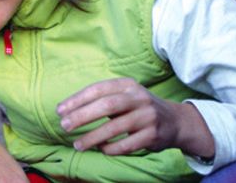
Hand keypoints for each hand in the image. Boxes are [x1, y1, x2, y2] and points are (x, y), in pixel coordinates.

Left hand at [56, 78, 214, 158]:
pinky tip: (101, 149)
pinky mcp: (153, 135)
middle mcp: (138, 98)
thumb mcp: (124, 96)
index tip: (60, 111)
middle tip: (64, 126)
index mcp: (127, 85)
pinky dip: (110, 148)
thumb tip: (68, 110)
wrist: (175, 121)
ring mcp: (147, 116)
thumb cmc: (139, 108)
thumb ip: (101, 99)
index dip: (77, 100)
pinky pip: (126, 145)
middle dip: (82, 116)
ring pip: (115, 127)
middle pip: (106, 105)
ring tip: (78, 145)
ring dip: (92, 137)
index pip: (98, 89)